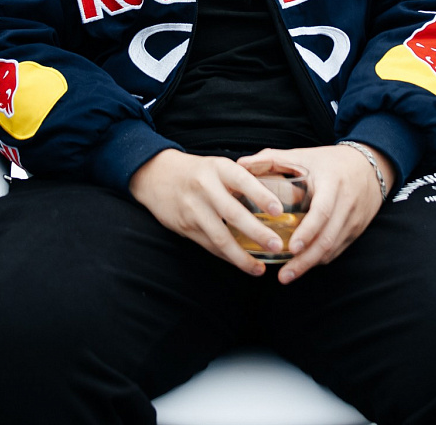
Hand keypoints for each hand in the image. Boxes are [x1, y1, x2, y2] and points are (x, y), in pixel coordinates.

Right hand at [128, 149, 287, 275]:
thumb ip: (243, 180)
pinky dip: (227, 257)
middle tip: (276, 246)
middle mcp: (205, 188)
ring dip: (241, 256)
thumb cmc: (197, 171)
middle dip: (256, 232)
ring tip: (260, 268)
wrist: (155, 175)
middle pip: (232, 213)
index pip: (242, 181)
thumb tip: (281, 197)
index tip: (279, 211)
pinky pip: (209, 246)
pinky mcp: (185, 226)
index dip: (261, 196)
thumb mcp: (218, 166)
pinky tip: (242, 264)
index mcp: (218, 168)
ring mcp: (193, 209)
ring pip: (219, 237)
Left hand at [238, 144, 393, 284]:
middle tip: (284, 275)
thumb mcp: (303, 155)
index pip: (322, 212)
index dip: (307, 232)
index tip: (291, 247)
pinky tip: (304, 265)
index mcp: (332, 184)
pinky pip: (338, 249)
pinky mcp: (357, 230)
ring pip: (333, 248)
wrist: (370, 166)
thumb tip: (240, 164)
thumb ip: (272, 159)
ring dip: (311, 264)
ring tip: (288, 275)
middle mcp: (347, 204)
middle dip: (305, 260)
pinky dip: (321, 259)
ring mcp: (354, 220)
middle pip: (328, 238)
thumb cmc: (330, 161)